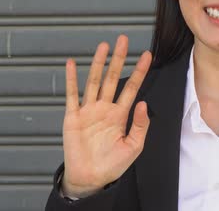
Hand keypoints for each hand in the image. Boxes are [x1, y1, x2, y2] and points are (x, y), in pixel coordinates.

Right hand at [60, 35, 151, 197]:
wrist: (90, 178)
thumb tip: (143, 103)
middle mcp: (105, 108)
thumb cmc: (112, 165)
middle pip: (112, 78)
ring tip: (103, 46)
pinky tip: (71, 64)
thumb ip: (140, 125)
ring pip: (94, 81)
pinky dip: (71, 79)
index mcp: (120, 114)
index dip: (139, 71)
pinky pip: (72, 95)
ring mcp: (89, 110)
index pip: (132, 87)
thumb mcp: (133, 146)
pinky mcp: (73, 117)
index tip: (147, 56)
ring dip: (98, 63)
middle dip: (118, 59)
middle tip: (123, 40)